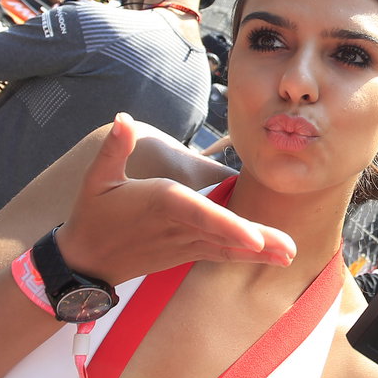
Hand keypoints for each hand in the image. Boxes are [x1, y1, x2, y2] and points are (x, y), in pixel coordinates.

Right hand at [56, 114, 294, 282]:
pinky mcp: (186, 252)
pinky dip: (245, 256)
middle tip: (291, 246)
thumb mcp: (97, 178)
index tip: (255, 238)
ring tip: (291, 254)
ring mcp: (183, 243)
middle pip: (223, 232)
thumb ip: (115, 147)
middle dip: (257, 241)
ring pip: (226, 247)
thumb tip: (123, 117)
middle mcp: (177, 225)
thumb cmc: (94, 215)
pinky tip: (273, 258)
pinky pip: (219, 254)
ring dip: (259, 251)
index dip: (228, 225)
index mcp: (161, 203)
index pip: (199, 214)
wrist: (86, 260)